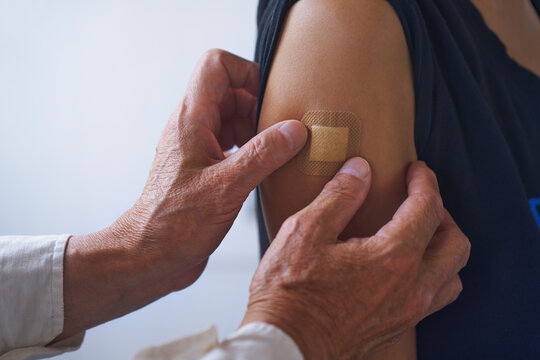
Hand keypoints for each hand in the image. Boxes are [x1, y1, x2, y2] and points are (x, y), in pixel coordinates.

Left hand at [113, 49, 306, 286]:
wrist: (150, 255)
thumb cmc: (175, 224)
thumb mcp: (227, 186)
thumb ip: (263, 154)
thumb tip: (294, 130)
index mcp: (192, 119)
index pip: (217, 64)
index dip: (247, 71)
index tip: (271, 99)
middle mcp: (192, 127)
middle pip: (230, 91)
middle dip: (259, 105)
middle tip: (281, 132)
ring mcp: (197, 148)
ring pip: (232, 118)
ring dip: (257, 129)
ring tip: (278, 152)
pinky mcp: (203, 169)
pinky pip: (231, 143)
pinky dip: (251, 148)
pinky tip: (265, 170)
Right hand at [242, 159, 470, 359]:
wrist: (285, 346)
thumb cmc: (289, 293)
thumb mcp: (305, 232)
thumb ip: (339, 196)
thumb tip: (360, 170)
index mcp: (393, 259)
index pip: (428, 209)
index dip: (425, 182)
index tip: (416, 170)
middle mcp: (412, 289)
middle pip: (455, 244)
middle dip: (443, 214)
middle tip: (420, 200)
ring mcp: (408, 313)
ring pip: (451, 276)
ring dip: (443, 248)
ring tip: (418, 234)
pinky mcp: (397, 328)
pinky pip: (433, 297)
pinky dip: (431, 274)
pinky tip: (402, 267)